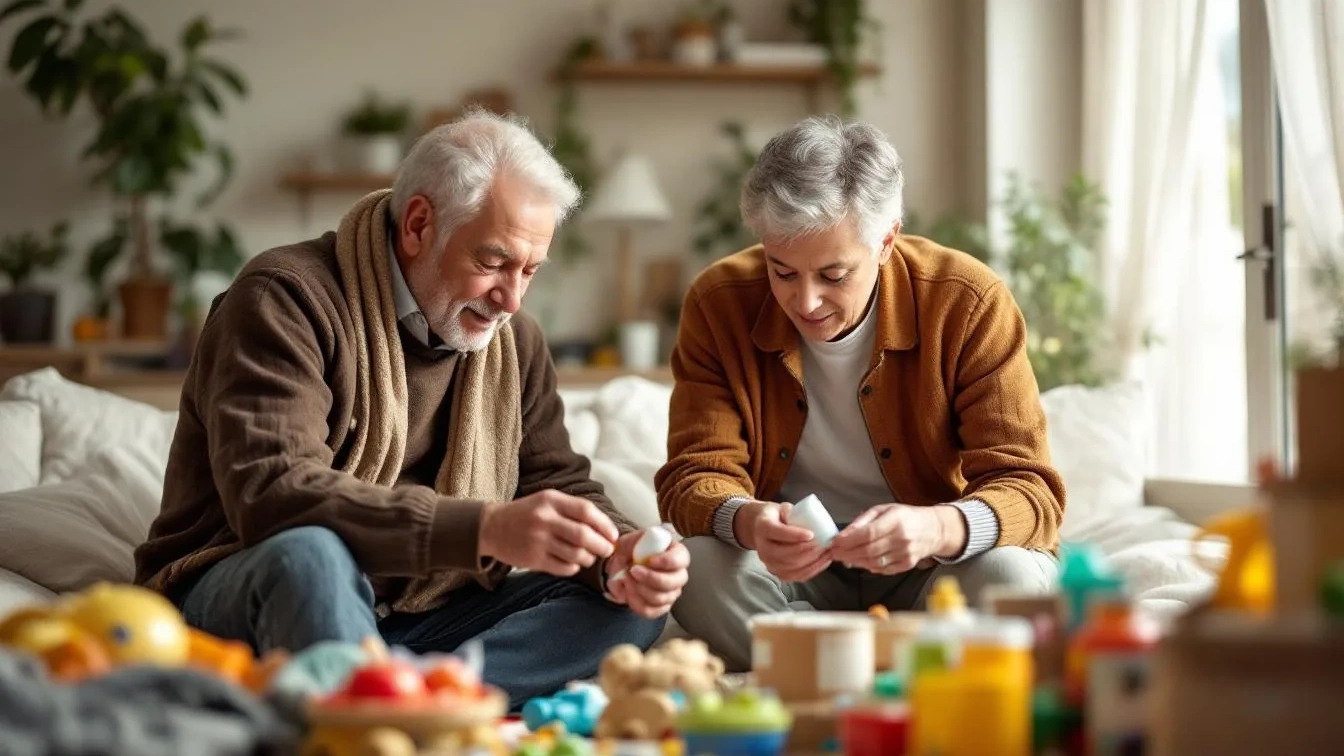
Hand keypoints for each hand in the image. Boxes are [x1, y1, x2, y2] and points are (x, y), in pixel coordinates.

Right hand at [478, 489, 617, 575]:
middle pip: (584, 536)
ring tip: (588, 557)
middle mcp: (544, 519)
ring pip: (576, 554)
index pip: (586, 511)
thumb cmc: (527, 513)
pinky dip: (574, 568)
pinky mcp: (532, 560)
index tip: (613, 536)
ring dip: (589, 558)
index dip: (605, 525)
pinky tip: (573, 564)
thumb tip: (606, 529)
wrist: (491, 527)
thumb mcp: (547, 501)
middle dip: (602, 546)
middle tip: (607, 550)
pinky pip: (563, 568)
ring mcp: (538, 541)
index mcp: (551, 500)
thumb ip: (573, 510)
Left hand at [604, 530, 689, 618]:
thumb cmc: (630, 553)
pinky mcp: (661, 607)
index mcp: (675, 553)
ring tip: (626, 579)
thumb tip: (642, 546)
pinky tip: (628, 591)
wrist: (620, 569)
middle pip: (675, 582)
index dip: (667, 561)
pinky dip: (636, 602)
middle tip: (633, 571)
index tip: (650, 561)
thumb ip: (635, 541)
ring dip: (640, 590)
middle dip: (651, 578)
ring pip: (662, 598)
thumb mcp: (629, 541)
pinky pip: (651, 611)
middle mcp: (678, 574)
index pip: (681, 559)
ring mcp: (671, 593)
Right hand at [740, 500, 831, 582]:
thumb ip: (794, 513)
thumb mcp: (782, 508)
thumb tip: (811, 520)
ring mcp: (769, 563)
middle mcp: (763, 548)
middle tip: (824, 544)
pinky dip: (812, 570)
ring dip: (813, 562)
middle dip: (808, 551)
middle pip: (786, 554)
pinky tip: (823, 561)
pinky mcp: (777, 573)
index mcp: (763, 528)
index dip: (796, 535)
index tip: (812, 534)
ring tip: (827, 552)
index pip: (779, 533)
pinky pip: (796, 576)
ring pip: (792, 568)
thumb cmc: (776, 516)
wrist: (761, 529)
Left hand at [829, 504, 965, 573]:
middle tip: (834, 553)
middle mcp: (902, 538)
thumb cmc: (905, 517)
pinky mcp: (907, 564)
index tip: (835, 542)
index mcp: (896, 520)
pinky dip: (868, 567)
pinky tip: (860, 562)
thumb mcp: (883, 510)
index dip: (849, 540)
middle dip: (847, 553)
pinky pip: (883, 569)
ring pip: (874, 562)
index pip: (868, 533)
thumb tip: (843, 533)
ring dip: (855, 562)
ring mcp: (906, 553)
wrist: (933, 529)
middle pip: (869, 550)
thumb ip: (862, 521)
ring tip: (844, 558)